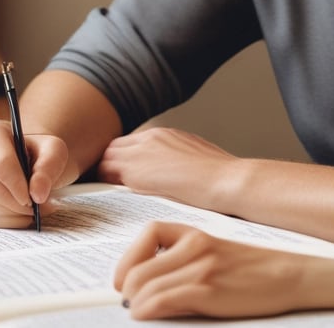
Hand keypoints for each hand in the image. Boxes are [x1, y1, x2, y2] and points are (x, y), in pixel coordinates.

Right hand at [0, 121, 78, 227]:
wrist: (27, 161)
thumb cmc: (38, 152)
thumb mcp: (53, 151)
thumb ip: (49, 167)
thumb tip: (38, 194)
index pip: (1, 164)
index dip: (17, 186)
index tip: (34, 200)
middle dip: (17, 204)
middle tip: (38, 209)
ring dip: (13, 215)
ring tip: (33, 212)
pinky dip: (5, 223)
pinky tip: (20, 217)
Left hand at [97, 127, 239, 208]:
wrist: (226, 180)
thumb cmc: (222, 177)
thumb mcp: (196, 159)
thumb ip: (176, 161)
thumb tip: (170, 175)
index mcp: (166, 135)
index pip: (132, 143)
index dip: (126, 160)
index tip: (126, 175)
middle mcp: (150, 138)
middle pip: (115, 147)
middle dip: (112, 165)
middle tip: (112, 185)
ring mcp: (141, 152)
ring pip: (106, 158)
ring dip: (107, 175)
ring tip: (110, 194)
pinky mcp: (135, 170)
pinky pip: (107, 173)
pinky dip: (107, 184)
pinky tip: (114, 199)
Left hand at [114, 221, 308, 318]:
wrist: (289, 275)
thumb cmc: (254, 268)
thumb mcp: (216, 252)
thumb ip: (184, 259)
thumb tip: (149, 282)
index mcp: (196, 233)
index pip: (148, 233)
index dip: (127, 259)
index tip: (122, 277)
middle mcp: (195, 246)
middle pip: (138, 267)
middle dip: (127, 289)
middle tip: (129, 302)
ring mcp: (201, 268)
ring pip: (145, 287)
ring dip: (135, 304)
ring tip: (139, 312)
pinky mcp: (207, 290)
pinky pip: (161, 300)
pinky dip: (147, 310)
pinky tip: (147, 315)